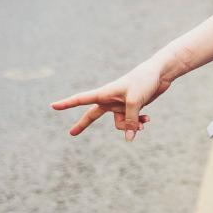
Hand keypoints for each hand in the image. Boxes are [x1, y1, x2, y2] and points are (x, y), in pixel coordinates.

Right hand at [51, 59, 169, 140]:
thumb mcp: (135, 102)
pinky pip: (130, 122)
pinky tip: (147, 120)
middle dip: (83, 124)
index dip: (67, 104)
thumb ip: (129, 121)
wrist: (160, 73)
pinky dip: (138, 123)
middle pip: (93, 114)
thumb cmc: (144, 81)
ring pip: (119, 124)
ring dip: (130, 126)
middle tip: (71, 134)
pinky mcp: (132, 107)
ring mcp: (121, 104)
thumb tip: (129, 139)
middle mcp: (110, 100)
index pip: (81, 99)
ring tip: (143, 122)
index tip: (53, 106)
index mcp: (105, 93)